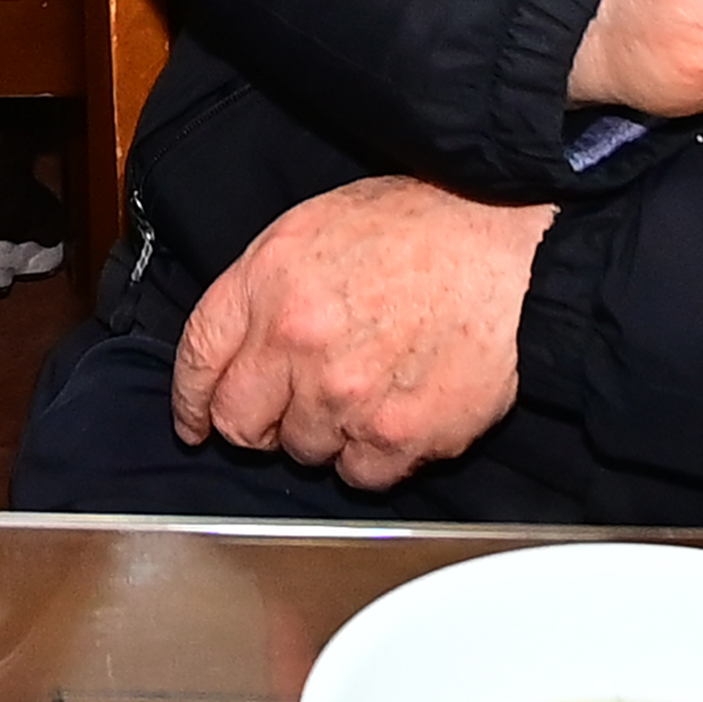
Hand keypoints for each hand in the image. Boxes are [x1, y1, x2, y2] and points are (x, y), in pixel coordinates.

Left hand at [171, 177, 549, 490]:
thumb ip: (263, 289)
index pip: (197, 358)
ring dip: (324, 431)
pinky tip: (395, 411)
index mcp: (270, 282)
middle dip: (257, 421)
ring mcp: (348, 396)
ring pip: (303, 452)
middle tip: (289, 406)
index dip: (191, 399)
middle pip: (240, 424)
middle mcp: (299, 343)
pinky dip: (372, 453)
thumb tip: (235, 348)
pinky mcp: (399, 435)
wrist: (511, 248)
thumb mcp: (317, 227)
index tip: (196, 419)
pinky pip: (360, 474)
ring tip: (366, 387)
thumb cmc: (423, 227)